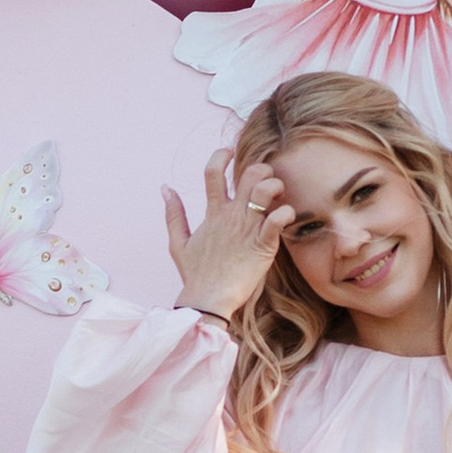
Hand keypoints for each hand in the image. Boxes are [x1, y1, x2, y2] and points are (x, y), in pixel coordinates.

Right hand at [163, 148, 292, 323]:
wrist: (207, 300)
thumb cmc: (195, 274)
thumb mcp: (178, 243)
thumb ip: (174, 214)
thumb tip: (166, 188)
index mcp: (213, 213)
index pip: (213, 172)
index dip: (221, 155)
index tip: (230, 151)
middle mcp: (230, 216)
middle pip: (249, 174)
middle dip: (262, 170)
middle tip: (266, 181)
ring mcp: (247, 229)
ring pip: (265, 191)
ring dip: (275, 186)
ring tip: (278, 196)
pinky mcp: (263, 246)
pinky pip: (277, 220)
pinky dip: (286, 213)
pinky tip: (286, 217)